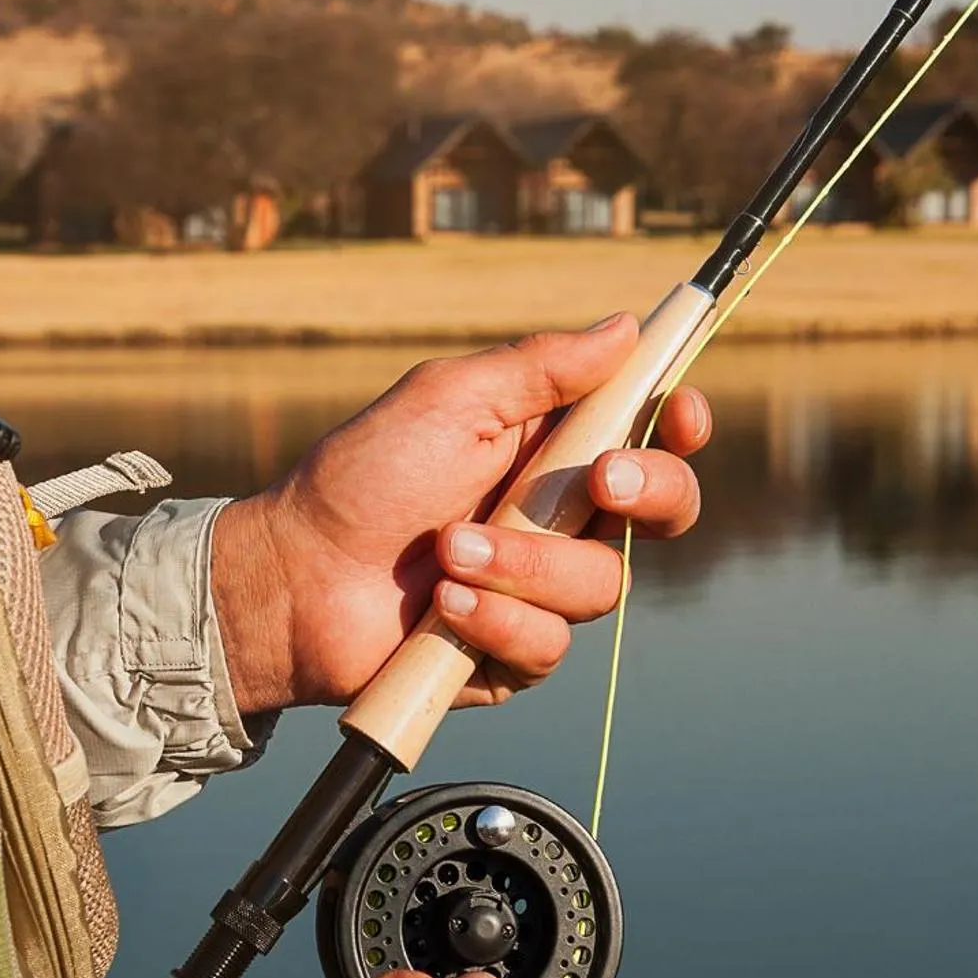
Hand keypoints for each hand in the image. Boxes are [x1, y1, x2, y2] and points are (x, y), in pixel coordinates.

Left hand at [212, 313, 711, 709]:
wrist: (296, 580)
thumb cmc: (361, 479)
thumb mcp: (448, 402)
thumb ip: (539, 367)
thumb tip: (624, 327)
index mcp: (552, 447)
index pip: (648, 432)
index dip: (679, 422)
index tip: (680, 414)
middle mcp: (559, 516)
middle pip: (664, 508)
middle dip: (648, 491)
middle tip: (600, 481)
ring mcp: (541, 588)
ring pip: (602, 583)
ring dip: (525, 564)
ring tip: (449, 551)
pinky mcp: (517, 651)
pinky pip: (550, 643)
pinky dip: (496, 621)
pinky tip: (444, 609)